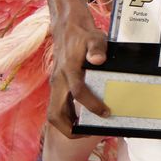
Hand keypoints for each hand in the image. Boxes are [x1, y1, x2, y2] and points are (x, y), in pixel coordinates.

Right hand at [46, 3, 108, 137]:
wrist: (67, 27)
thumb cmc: (83, 35)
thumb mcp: (94, 37)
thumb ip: (97, 48)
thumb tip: (98, 59)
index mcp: (68, 71)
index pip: (77, 93)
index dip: (92, 105)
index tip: (106, 113)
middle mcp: (58, 81)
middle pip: (54, 114)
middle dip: (69, 129)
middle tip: (88, 133)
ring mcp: (56, 85)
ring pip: (54, 113)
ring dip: (67, 125)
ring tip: (86, 129)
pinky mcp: (58, 86)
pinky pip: (59, 107)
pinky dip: (68, 116)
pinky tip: (83, 117)